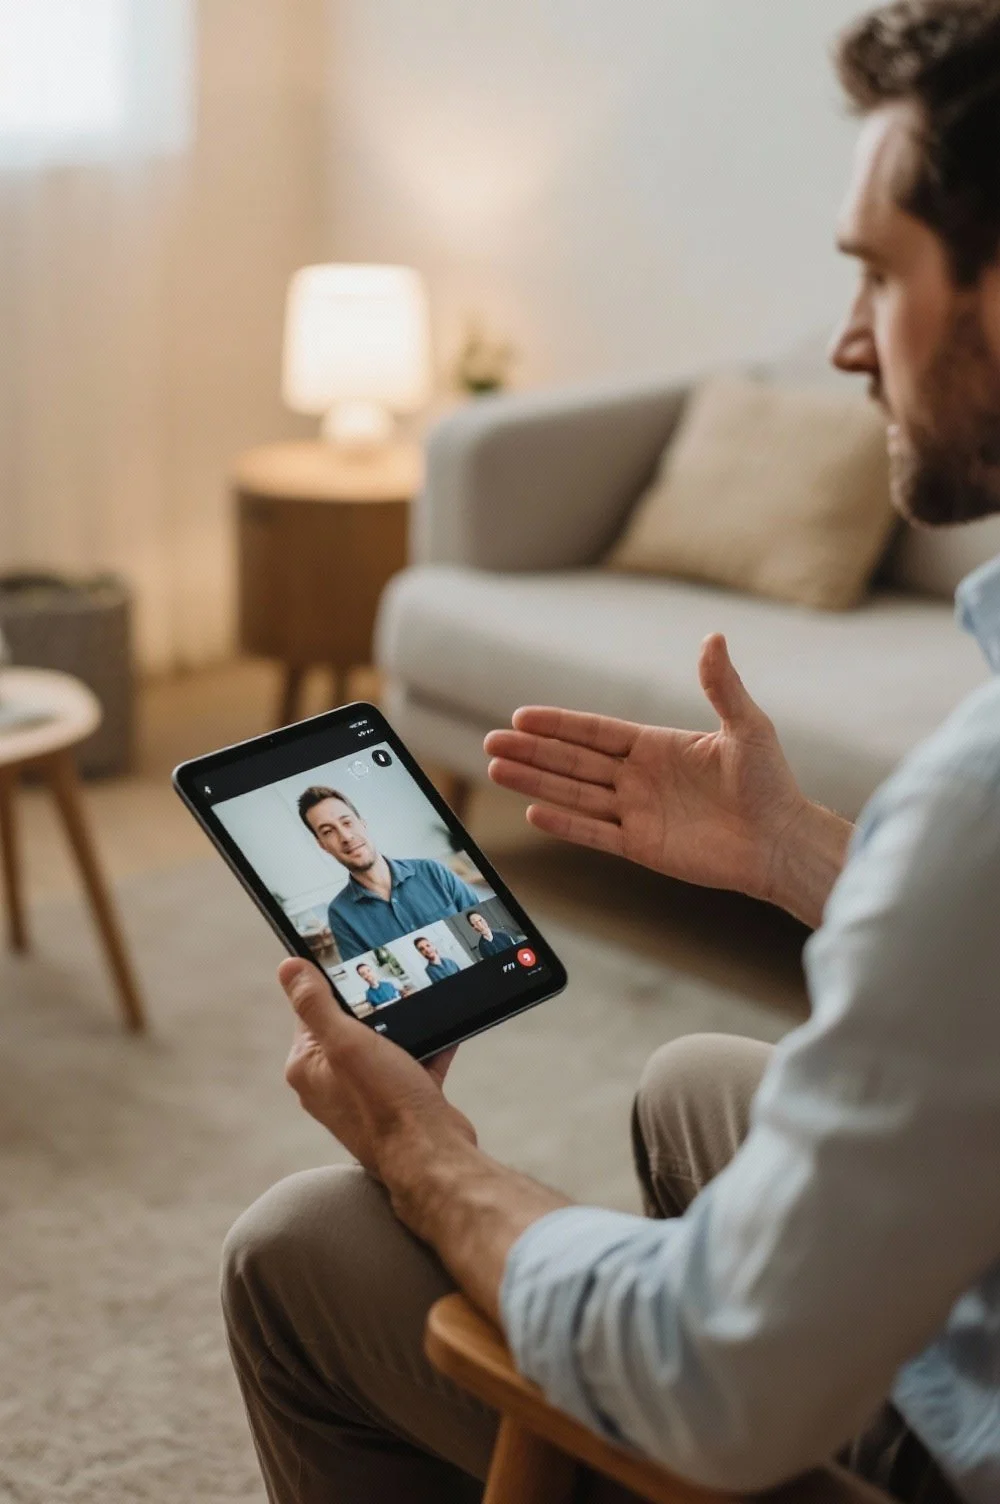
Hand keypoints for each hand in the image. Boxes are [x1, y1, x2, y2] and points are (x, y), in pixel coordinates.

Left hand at [280, 959, 473, 1177]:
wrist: (432, 1156)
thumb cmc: (386, 1104)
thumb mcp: (345, 1042)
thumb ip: (315, 1003)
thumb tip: (289, 967)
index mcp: (308, 1067)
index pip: (310, 1010)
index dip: (332, 986)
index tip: (357, 967)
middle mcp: (331, 1083)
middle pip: (348, 1025)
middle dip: (373, 1007)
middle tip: (394, 989)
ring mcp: (365, 1094)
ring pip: (382, 1044)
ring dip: (402, 1027)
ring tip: (419, 1008)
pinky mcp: (398, 1102)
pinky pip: (411, 1063)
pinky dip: (427, 1048)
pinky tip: (444, 1032)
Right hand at [485, 633, 837, 911]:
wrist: (782, 841)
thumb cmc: (771, 782)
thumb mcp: (747, 726)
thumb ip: (721, 685)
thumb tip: (712, 637)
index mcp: (656, 745)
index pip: (595, 731)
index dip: (558, 725)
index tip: (521, 716)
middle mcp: (639, 777)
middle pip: (573, 761)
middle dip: (532, 752)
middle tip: (490, 742)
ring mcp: (637, 812)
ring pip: (574, 794)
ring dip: (536, 782)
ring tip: (496, 770)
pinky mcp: (642, 846)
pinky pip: (595, 832)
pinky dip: (566, 823)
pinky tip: (534, 811)